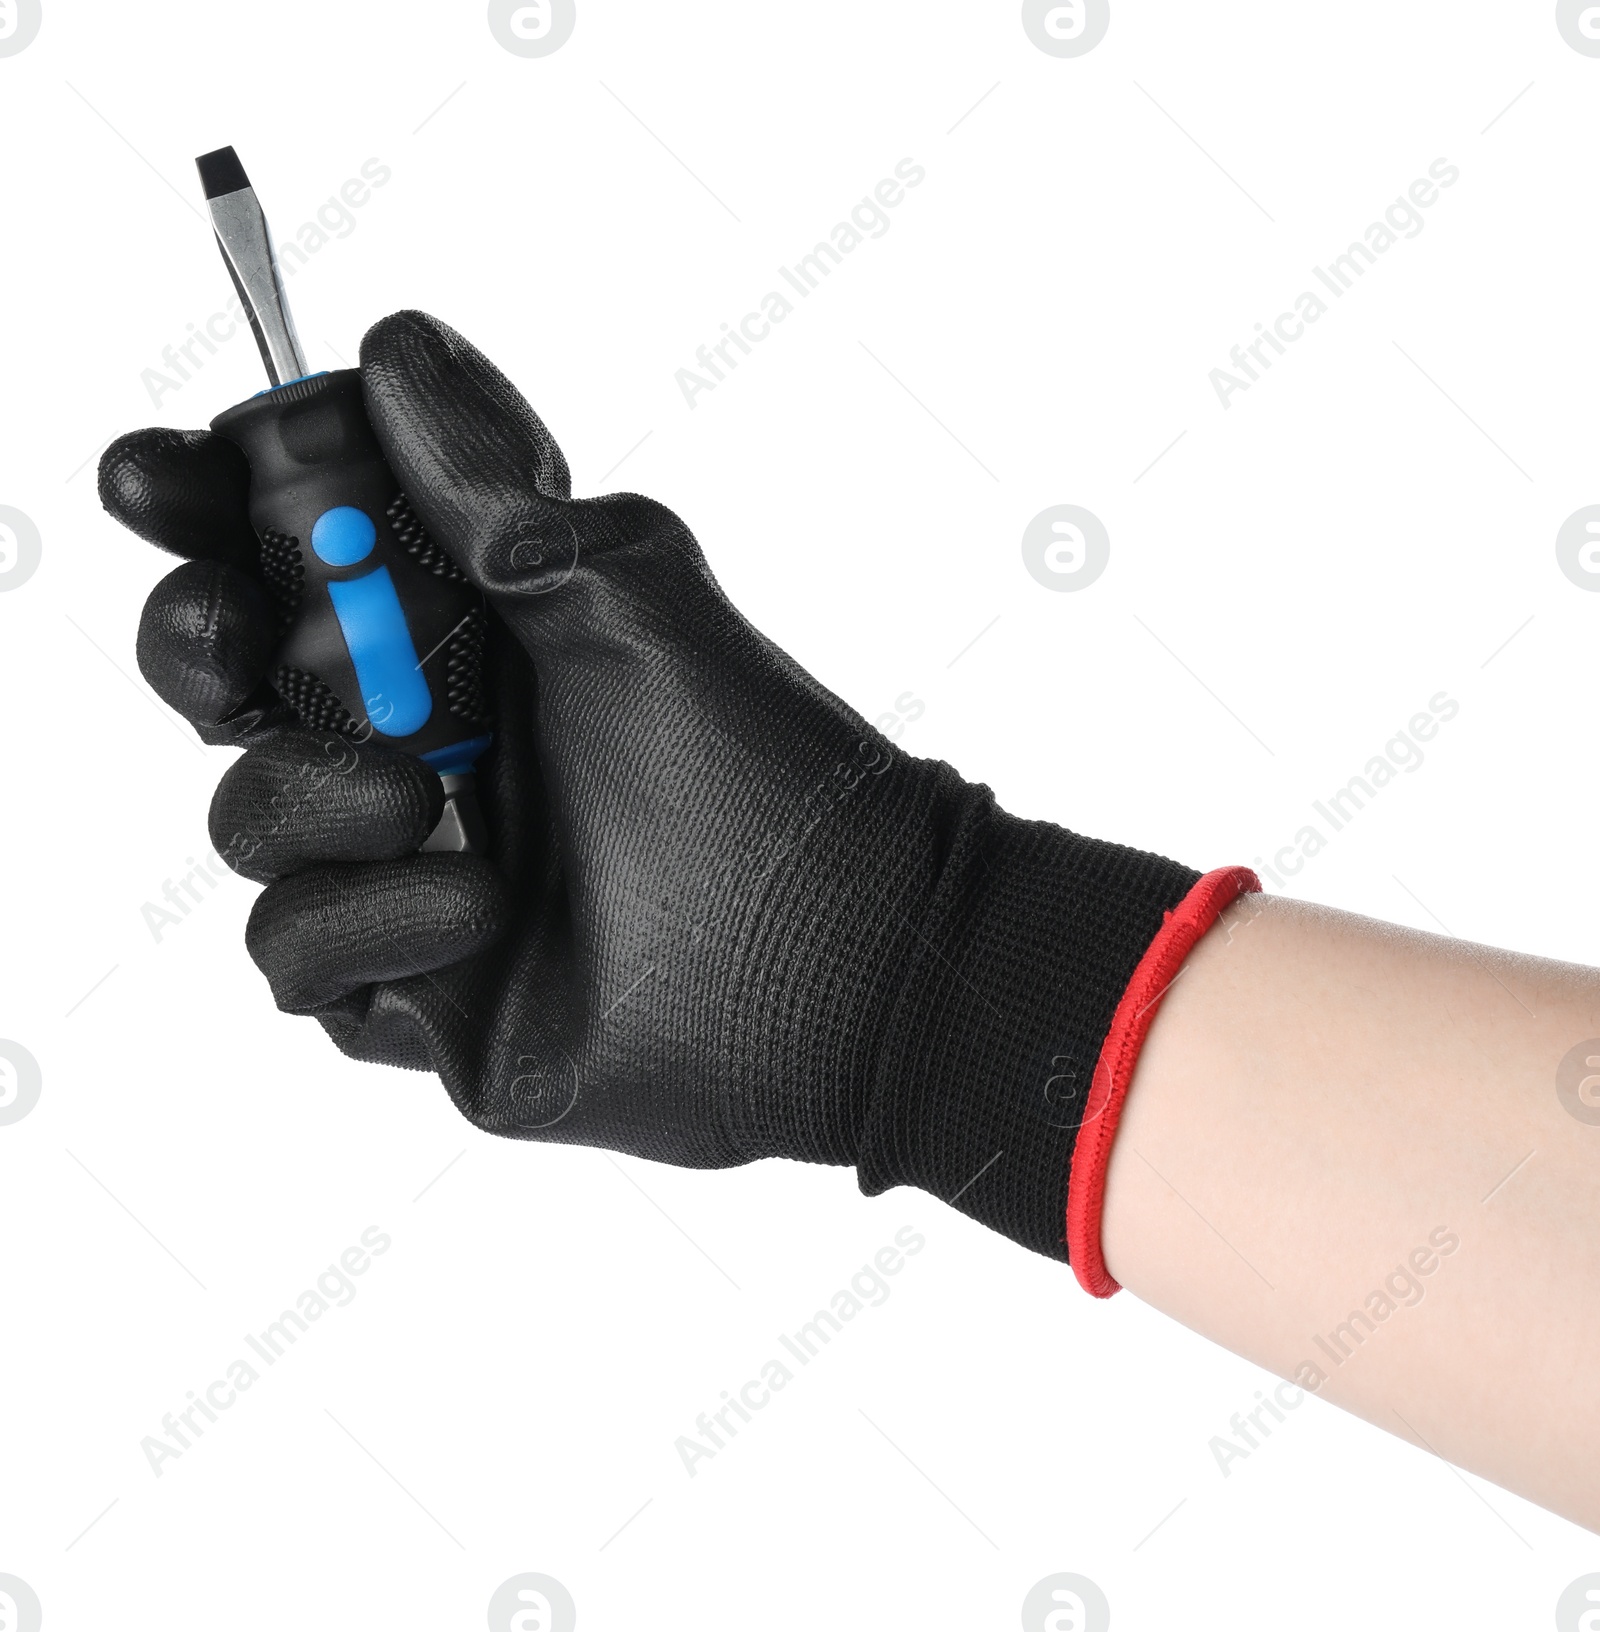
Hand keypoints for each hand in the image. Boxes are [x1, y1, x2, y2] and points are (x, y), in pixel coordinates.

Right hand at [99, 311, 1215, 1263]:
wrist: (840, 963)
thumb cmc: (760, 769)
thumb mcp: (626, 596)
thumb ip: (501, 489)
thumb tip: (394, 345)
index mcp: (466, 638)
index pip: (292, 558)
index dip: (206, 511)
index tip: (158, 475)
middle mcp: (423, 744)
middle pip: (231, 680)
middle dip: (197, 640)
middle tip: (232, 631)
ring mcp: (408, 868)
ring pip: (249, 816)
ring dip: (311, 792)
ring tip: (419, 792)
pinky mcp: (411, 986)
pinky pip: (299, 952)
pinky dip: (369, 919)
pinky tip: (482, 905)